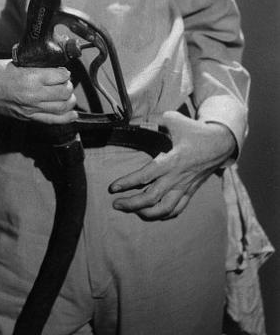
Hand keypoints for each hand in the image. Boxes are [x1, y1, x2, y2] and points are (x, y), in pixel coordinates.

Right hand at [0, 59, 76, 123]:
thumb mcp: (16, 62)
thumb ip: (36, 67)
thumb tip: (53, 67)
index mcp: (29, 78)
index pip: (60, 76)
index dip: (64, 72)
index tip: (62, 70)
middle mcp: (32, 96)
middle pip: (65, 92)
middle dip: (68, 84)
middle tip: (63, 80)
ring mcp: (30, 109)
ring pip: (63, 107)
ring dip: (68, 99)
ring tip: (64, 93)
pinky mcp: (27, 118)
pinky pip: (53, 120)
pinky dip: (66, 117)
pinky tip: (72, 113)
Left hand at [108, 110, 235, 219]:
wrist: (221, 144)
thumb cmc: (195, 131)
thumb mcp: (174, 120)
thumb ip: (154, 119)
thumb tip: (134, 120)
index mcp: (172, 161)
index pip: (145, 176)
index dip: (127, 183)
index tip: (112, 187)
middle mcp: (177, 178)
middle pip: (151, 198)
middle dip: (131, 204)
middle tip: (115, 204)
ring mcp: (185, 187)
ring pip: (164, 209)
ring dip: (146, 213)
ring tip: (132, 211)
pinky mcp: (190, 192)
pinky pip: (177, 209)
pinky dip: (163, 215)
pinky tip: (151, 213)